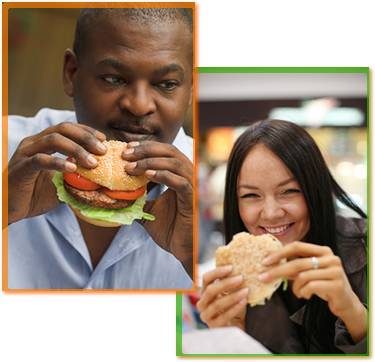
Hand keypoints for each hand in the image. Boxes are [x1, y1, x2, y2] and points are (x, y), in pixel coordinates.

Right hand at [8, 122, 106, 224]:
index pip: (68, 128)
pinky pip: (40, 160)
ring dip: (77, 149)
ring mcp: (26, 153)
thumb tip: (101, 180)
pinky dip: (58, 162)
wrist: (9, 209)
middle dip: (86, 137)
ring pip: (53, 140)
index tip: (104, 139)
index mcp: (43, 142)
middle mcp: (34, 142)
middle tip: (103, 150)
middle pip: (63, 129)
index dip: (87, 131)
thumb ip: (77, 178)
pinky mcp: (21, 167)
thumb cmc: (35, 194)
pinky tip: (72, 169)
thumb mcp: (62, 183)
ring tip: (92, 162)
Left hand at [122, 140, 193, 277]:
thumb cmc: (169, 229)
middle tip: (125, 154)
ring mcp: (192, 187)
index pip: (165, 152)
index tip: (127, 148)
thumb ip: (138, 199)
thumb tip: (116, 195)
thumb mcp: (148, 210)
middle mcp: (187, 177)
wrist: (181, 250)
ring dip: (150, 162)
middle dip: (146, 150)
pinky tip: (147, 176)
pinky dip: (163, 176)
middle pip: (170, 151)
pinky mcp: (193, 200)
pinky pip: (180, 182)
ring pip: (174, 163)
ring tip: (130, 166)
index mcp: (179, 176)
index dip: (146, 147)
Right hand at [196, 265, 247, 329]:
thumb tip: (239, 265)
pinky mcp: (213, 326)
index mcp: (205, 292)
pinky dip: (234, 308)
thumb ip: (230, 282)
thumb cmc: (233, 306)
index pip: (206, 278)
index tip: (231, 267)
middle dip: (226, 283)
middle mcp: (202, 303)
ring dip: (233, 296)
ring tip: (246, 291)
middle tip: (241, 278)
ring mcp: (206, 315)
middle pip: (210, 290)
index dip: (217, 272)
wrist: (236, 326)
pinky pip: (223, 316)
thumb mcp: (231, 292)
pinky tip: (244, 302)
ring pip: (217, 304)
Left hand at [259, 241, 366, 342]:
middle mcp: (330, 258)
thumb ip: (294, 267)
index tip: (264, 261)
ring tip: (296, 292)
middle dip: (277, 270)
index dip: (280, 252)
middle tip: (263, 277)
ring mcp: (335, 271)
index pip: (297, 246)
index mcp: (322, 250)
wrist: (346, 302)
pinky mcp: (337, 285)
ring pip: (303, 276)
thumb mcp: (308, 273)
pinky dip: (303, 292)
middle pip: (297, 262)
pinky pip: (311, 287)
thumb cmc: (323, 284)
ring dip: (295, 287)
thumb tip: (270, 264)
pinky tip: (305, 295)